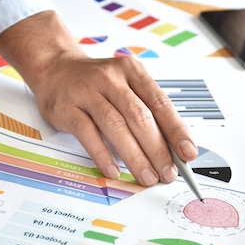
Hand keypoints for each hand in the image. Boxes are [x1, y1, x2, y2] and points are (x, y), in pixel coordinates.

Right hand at [0, 11, 198, 186]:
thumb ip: (147, 111)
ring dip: (135, 156)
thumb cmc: (97, 83)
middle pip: (140, 117)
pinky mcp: (68, 108)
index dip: (176, 130)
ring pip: (116, 126)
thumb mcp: (126, 86)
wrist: (55, 68)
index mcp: (132, 72)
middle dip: (158, 149)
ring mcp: (87, 92)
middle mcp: (111, 79)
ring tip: (147, 176)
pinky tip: (114, 170)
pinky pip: (88, 134)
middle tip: (168, 172)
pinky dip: (103, 155)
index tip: (188, 153)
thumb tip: (172, 148)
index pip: (160, 103)